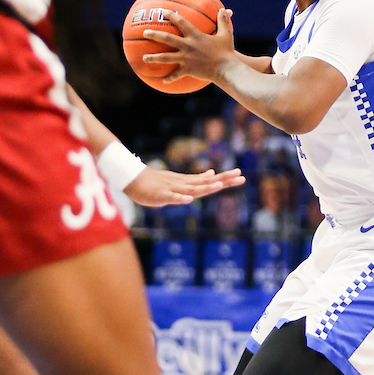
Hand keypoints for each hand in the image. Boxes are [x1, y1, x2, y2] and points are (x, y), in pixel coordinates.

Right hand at [124, 165, 243, 206]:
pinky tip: (189, 200)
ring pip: (191, 188)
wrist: (133, 178)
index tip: (240, 175)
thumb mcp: (179, 181)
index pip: (210, 180)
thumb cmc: (156, 182)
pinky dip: (180, 198)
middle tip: (241, 176)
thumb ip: (195, 180)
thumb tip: (212, 174)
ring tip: (218, 184)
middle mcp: (183, 184)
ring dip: (205, 187)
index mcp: (188, 182)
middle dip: (223, 180)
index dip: (225, 178)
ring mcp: (172, 189)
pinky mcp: (160, 195)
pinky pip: (172, 197)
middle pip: (206, 182)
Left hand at [143, 8, 235, 84]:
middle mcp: (187, 46)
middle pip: (166, 38)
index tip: (163, 11)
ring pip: (165, 58)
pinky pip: (176, 74)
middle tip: (144, 33)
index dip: (171, 15)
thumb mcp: (226, 35)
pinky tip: (163, 80)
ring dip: (153, 57)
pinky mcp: (187, 70)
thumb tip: (225, 10)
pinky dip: (169, 78)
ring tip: (144, 57)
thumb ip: (223, 21)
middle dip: (154, 35)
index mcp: (195, 35)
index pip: (180, 21)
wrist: (226, 68)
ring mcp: (186, 58)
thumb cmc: (226, 52)